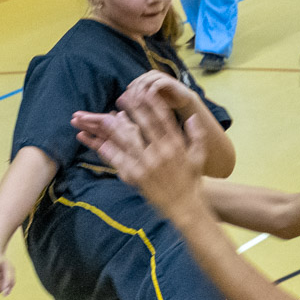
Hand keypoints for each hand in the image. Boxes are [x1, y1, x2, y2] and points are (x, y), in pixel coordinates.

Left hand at [71, 97, 206, 216]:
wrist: (185, 207)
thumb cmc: (192, 181)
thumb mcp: (199, 157)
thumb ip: (197, 136)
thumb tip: (192, 117)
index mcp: (176, 145)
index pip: (163, 119)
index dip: (153, 104)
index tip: (145, 92)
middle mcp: (162, 153)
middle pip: (145, 126)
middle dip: (133, 109)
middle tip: (124, 96)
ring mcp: (149, 165)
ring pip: (129, 141)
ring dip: (117, 127)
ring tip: (106, 116)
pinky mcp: (138, 178)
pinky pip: (121, 161)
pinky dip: (110, 151)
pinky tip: (101, 142)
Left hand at [122, 71, 196, 116]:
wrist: (184, 101)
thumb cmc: (166, 102)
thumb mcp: (150, 101)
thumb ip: (138, 99)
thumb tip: (122, 100)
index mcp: (148, 78)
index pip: (134, 83)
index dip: (130, 93)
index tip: (127, 104)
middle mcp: (153, 75)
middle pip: (138, 81)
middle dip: (134, 92)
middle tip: (131, 104)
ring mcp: (161, 77)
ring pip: (146, 81)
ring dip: (141, 92)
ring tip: (138, 103)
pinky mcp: (169, 81)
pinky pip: (157, 84)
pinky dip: (151, 91)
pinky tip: (148, 100)